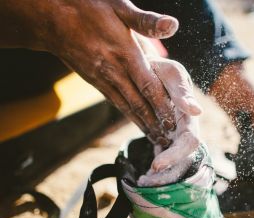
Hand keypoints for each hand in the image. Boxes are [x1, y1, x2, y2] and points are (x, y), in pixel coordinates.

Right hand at [0, 0, 178, 143]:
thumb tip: (172, 25)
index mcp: (125, 53)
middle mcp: (114, 71)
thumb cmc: (88, 7)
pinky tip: (137, 123)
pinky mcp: (95, 83)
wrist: (51, 18)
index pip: (148, 85)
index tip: (173, 121)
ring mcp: (102, 79)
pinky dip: (128, 116)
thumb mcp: (119, 6)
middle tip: (167, 140)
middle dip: (154, 123)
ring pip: (126, 107)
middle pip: (138, 103)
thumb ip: (146, 21)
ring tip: (155, 139)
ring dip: (142, 124)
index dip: (162, 105)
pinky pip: (115, 102)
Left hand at [138, 57, 201, 186]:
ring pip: (174, 163)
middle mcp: (184, 130)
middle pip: (183, 159)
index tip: (155, 165)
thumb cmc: (161, 70)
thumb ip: (183, 92)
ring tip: (143, 184)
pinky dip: (156, 171)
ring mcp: (173, 137)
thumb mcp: (172, 74)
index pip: (190, 142)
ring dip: (161, 177)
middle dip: (168, 173)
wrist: (149, 72)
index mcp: (189, 117)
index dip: (175, 155)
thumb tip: (197, 111)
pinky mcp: (163, 140)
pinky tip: (144, 179)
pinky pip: (163, 159)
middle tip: (147, 183)